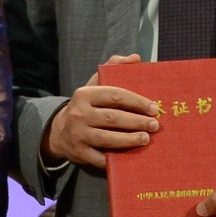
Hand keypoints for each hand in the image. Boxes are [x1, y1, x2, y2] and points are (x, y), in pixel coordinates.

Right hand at [42, 60, 160, 171]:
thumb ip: (114, 67)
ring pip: (108, 138)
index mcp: (85, 94)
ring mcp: (79, 135)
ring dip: (130, 139)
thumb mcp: (94, 83)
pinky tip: (131, 156)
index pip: (115, 95)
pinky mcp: (80, 153)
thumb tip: (136, 58)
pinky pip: (101, 157)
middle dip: (137, 121)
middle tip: (155, 125)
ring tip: (146, 138)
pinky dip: (117, 157)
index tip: (154, 108)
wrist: (60, 131)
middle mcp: (79, 114)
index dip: (137, 102)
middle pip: (113, 118)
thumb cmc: (86, 106)